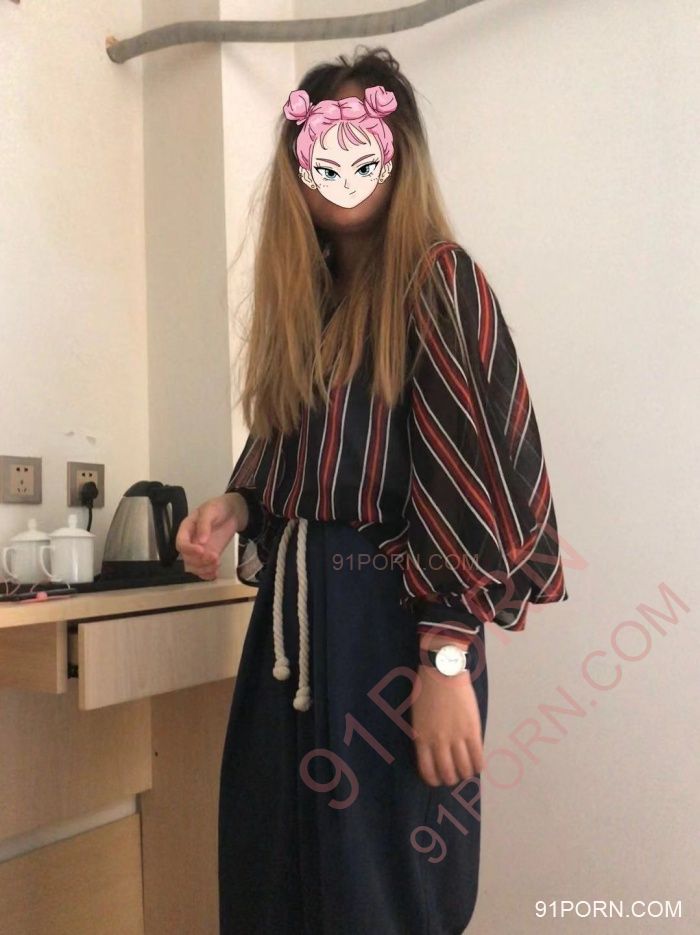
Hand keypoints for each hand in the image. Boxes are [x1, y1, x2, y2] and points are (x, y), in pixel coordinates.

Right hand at [175, 492, 246, 579]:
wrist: (233, 512)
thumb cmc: (219, 508)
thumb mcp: (211, 511)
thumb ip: (204, 525)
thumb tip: (201, 541)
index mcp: (186, 529)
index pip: (181, 543)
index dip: (189, 550)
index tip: (202, 551)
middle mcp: (190, 541)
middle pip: (187, 558)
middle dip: (199, 561)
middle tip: (214, 557)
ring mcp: (200, 551)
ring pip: (194, 566)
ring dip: (204, 569)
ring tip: (217, 564)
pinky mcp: (208, 556)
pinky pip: (203, 570)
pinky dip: (207, 575)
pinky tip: (215, 574)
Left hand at [410, 665, 483, 786]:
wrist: (442, 672)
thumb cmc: (426, 689)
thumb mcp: (417, 716)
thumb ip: (424, 735)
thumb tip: (433, 751)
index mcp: (421, 738)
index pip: (427, 771)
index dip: (434, 779)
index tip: (438, 779)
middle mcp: (438, 742)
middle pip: (447, 773)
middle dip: (451, 778)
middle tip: (454, 775)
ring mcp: (456, 737)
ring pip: (464, 768)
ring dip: (466, 773)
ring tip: (467, 770)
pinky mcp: (472, 731)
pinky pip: (478, 757)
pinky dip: (479, 765)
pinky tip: (478, 764)